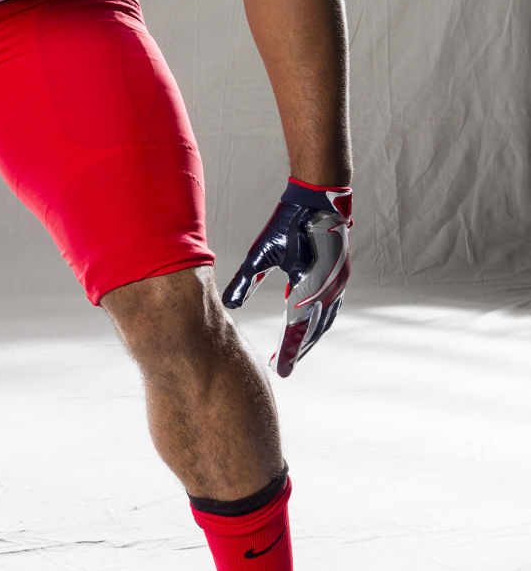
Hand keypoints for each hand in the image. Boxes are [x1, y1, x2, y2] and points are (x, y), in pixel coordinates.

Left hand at [222, 180, 351, 376]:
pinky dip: (320, 320)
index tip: (279, 372)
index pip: (296, 330)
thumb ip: (247, 281)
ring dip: (310, 336)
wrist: (320, 198)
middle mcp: (328, 289)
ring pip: (325, 320)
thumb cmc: (289, 223)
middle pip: (313, 330)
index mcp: (309, 287)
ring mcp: (338, 283)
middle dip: (298, 350)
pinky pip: (331, 307)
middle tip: (282, 368)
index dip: (287, 353)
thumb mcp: (262, 252)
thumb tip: (230, 305)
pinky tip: (310, 324)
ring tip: (294, 351)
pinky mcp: (340, 275)